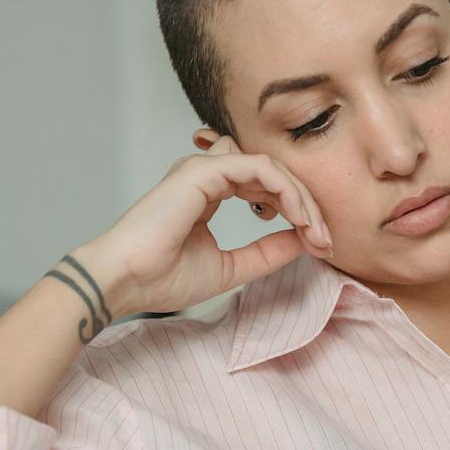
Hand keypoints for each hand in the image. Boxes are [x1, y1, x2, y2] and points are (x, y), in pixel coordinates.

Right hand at [80, 135, 332, 316]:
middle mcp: (207, 175)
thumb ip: (267, 252)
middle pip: (273, 173)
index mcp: (209, 193)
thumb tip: (304, 240)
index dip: (297, 211)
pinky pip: (261, 168)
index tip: (318, 245)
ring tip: (316, 232)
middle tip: (325, 240)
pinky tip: (299, 219)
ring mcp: (204, 170)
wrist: (124, 281)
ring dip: (302, 199)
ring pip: (271, 167)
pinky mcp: (204, 172)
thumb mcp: (232, 268)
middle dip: (306, 205)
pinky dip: (287, 191)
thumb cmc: (161, 277)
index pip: (265, 185)